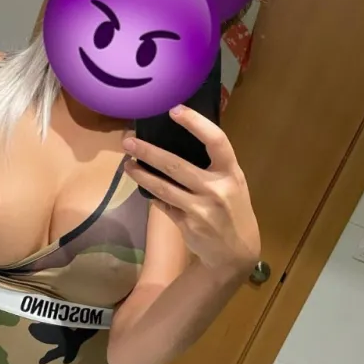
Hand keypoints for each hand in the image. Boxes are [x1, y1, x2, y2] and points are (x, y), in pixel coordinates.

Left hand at [123, 106, 259, 273]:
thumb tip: (176, 142)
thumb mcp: (232, 184)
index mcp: (232, 172)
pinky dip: (151, 195)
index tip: (174, 110)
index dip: (195, 123)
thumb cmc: (232, 210)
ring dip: (141, 174)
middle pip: (176, 165)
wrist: (236, 253)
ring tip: (127, 163)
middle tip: (127, 140)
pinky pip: (163, 204)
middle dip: (148, 151)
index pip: (216, 140)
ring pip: (163, 187)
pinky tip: (141, 185)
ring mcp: (201, 208)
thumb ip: (212, 166)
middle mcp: (217, 188)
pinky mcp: (187, 224)